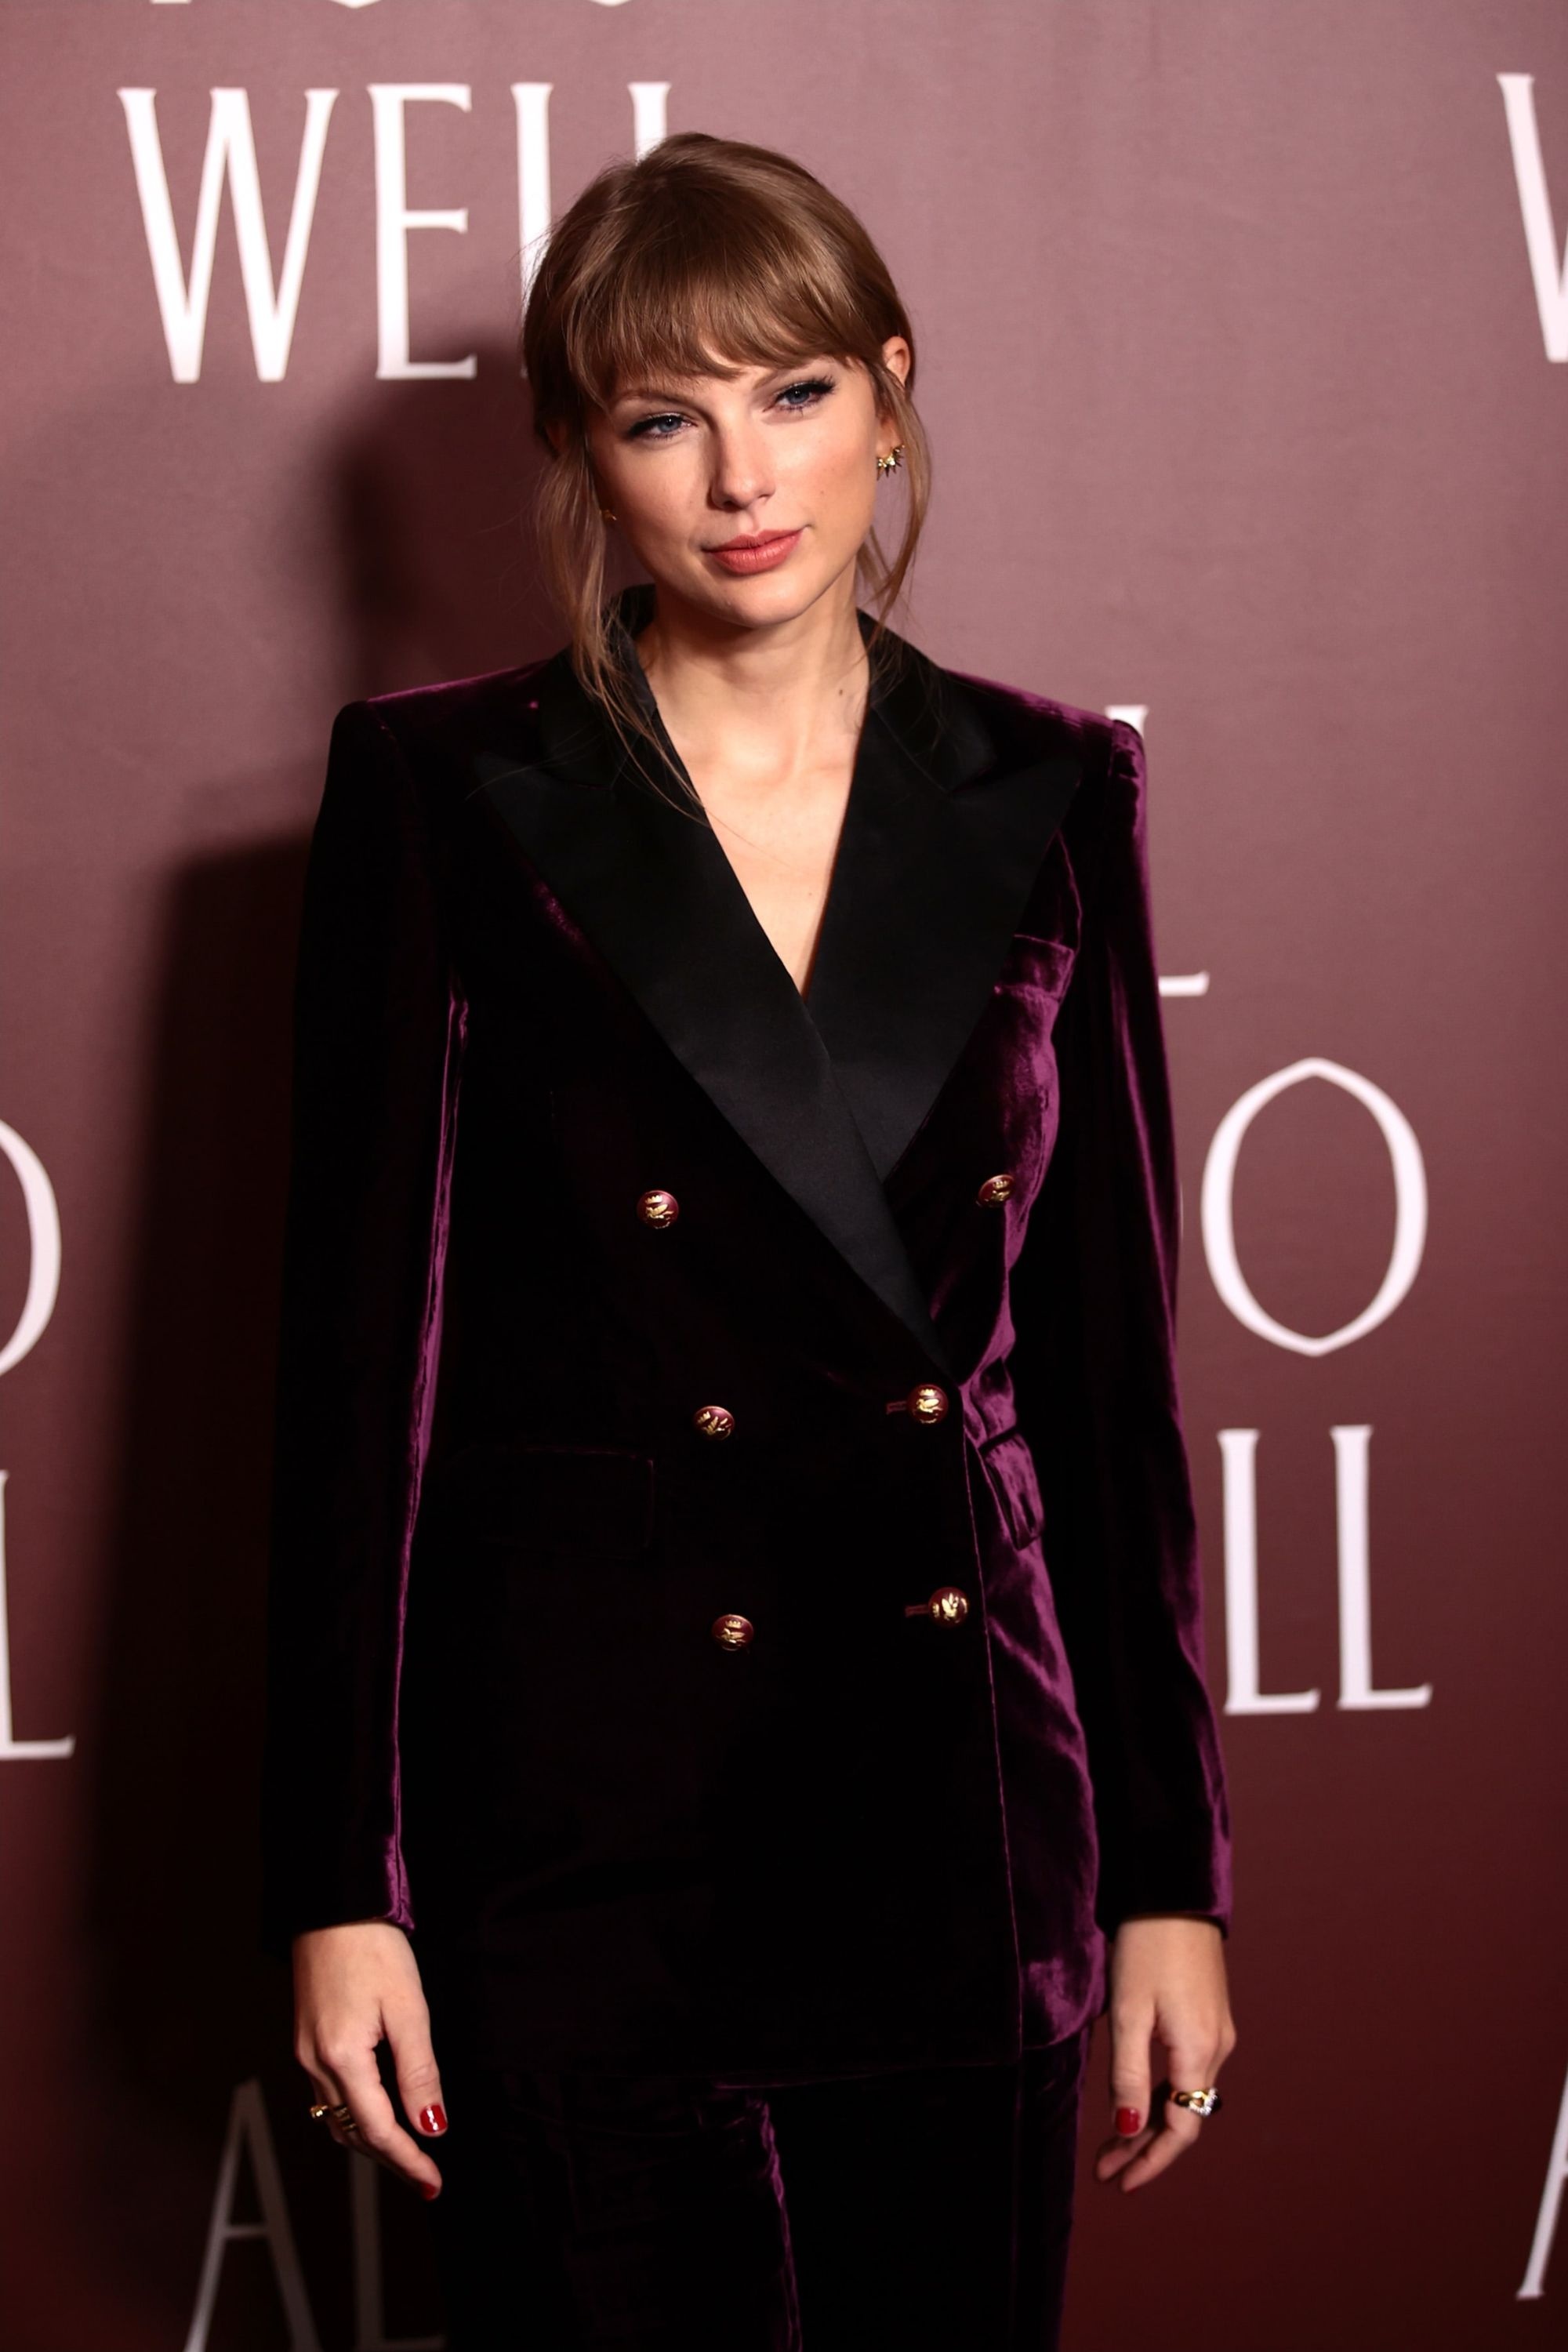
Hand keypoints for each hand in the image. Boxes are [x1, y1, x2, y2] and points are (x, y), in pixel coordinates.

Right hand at [293, 1920, 447, 2198]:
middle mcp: (314, 2063)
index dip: (408, 2161)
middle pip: (353, 2132)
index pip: (378, 2130)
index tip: (434, 2183)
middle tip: (425, 2178)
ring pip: (337, 2117)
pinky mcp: (307, 2039)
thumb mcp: (408, 2009)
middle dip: (391, 2159)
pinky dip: (356, 2114)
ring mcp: (306, 2052)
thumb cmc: (372, 1949)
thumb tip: (432, 2125)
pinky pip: (328, 2094)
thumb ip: (419, 2072)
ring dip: (372, 2141)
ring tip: (408, 2153)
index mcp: (341, 2058)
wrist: (334, 1904)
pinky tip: (378, 2112)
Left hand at [1092, 1915, 1234, 2192]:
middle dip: (1144, 2146)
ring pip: (1186, 2094)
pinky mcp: (1211, 2013)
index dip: (1150, 2162)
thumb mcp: (1128, 2013)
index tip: (1118, 2183)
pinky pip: (1189, 2069)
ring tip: (1113, 2141)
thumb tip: (1126, 2131)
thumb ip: (1127, 2075)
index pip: (1180, 2130)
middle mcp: (1218, 2047)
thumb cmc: (1146, 1945)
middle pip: (1184, 2117)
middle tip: (1104, 2168)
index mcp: (1199, 2051)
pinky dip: (1163, 2092)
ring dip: (1152, 2120)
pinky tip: (1139, 2097)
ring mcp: (1218, 2029)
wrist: (1175, 1890)